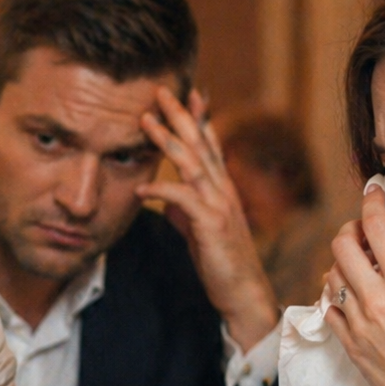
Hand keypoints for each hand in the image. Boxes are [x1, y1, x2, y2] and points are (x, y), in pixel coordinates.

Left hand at [136, 89, 278, 351]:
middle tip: (160, 91)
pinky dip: (161, 189)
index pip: (209, 144)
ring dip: (167, 139)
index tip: (187, 93)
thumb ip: (184, 212)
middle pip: (199, 143)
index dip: (198, 118)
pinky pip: (182, 199)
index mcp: (222, 189)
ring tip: (146, 120)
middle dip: (180, 115)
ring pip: (192, 162)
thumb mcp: (199, 232)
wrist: (243, 294)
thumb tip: (164, 200)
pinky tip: (141, 185)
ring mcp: (219, 205)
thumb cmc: (221, 264)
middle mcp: (223, 190)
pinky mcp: (211, 225)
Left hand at [323, 184, 384, 385]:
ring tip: (357, 266)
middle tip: (360, 232)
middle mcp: (377, 299)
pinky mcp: (349, 342)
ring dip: (341, 264)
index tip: (373, 195)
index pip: (379, 229)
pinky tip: (350, 297)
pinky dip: (336, 296)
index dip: (372, 204)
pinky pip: (330, 308)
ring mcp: (358, 322)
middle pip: (342, 245)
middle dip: (349, 230)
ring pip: (331, 275)